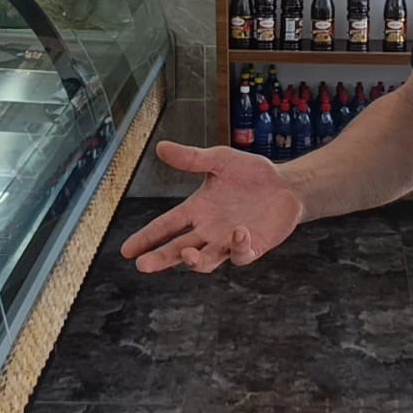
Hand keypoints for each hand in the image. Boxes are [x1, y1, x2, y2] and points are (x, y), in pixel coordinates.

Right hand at [119, 141, 303, 273]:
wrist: (286, 184)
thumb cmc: (251, 173)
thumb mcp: (219, 160)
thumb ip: (192, 159)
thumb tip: (160, 147)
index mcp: (196, 210)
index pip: (166, 226)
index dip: (146, 238)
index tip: (126, 250)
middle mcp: (208, 230)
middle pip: (179, 250)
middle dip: (161, 259)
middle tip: (144, 265)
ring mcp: (229, 242)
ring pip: (206, 261)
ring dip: (196, 262)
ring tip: (188, 255)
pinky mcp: (252, 247)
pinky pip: (241, 254)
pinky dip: (238, 247)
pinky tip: (239, 232)